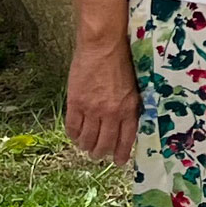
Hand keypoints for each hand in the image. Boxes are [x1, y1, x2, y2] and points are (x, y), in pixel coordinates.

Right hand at [64, 41, 140, 165]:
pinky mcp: (75, 102)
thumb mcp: (134, 87)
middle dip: (100, 153)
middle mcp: (111, 113)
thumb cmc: (122, 60)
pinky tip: (74, 135)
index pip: (125, 140)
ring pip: (87, 138)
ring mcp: (92, 109)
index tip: (118, 162)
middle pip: (104, 143)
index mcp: (129, 109)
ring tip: (85, 146)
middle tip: (97, 155)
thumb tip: (126, 125)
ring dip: (85, 146)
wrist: (103, 44)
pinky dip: (73, 134)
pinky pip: (72, 126)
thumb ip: (130, 107)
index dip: (120, 154)